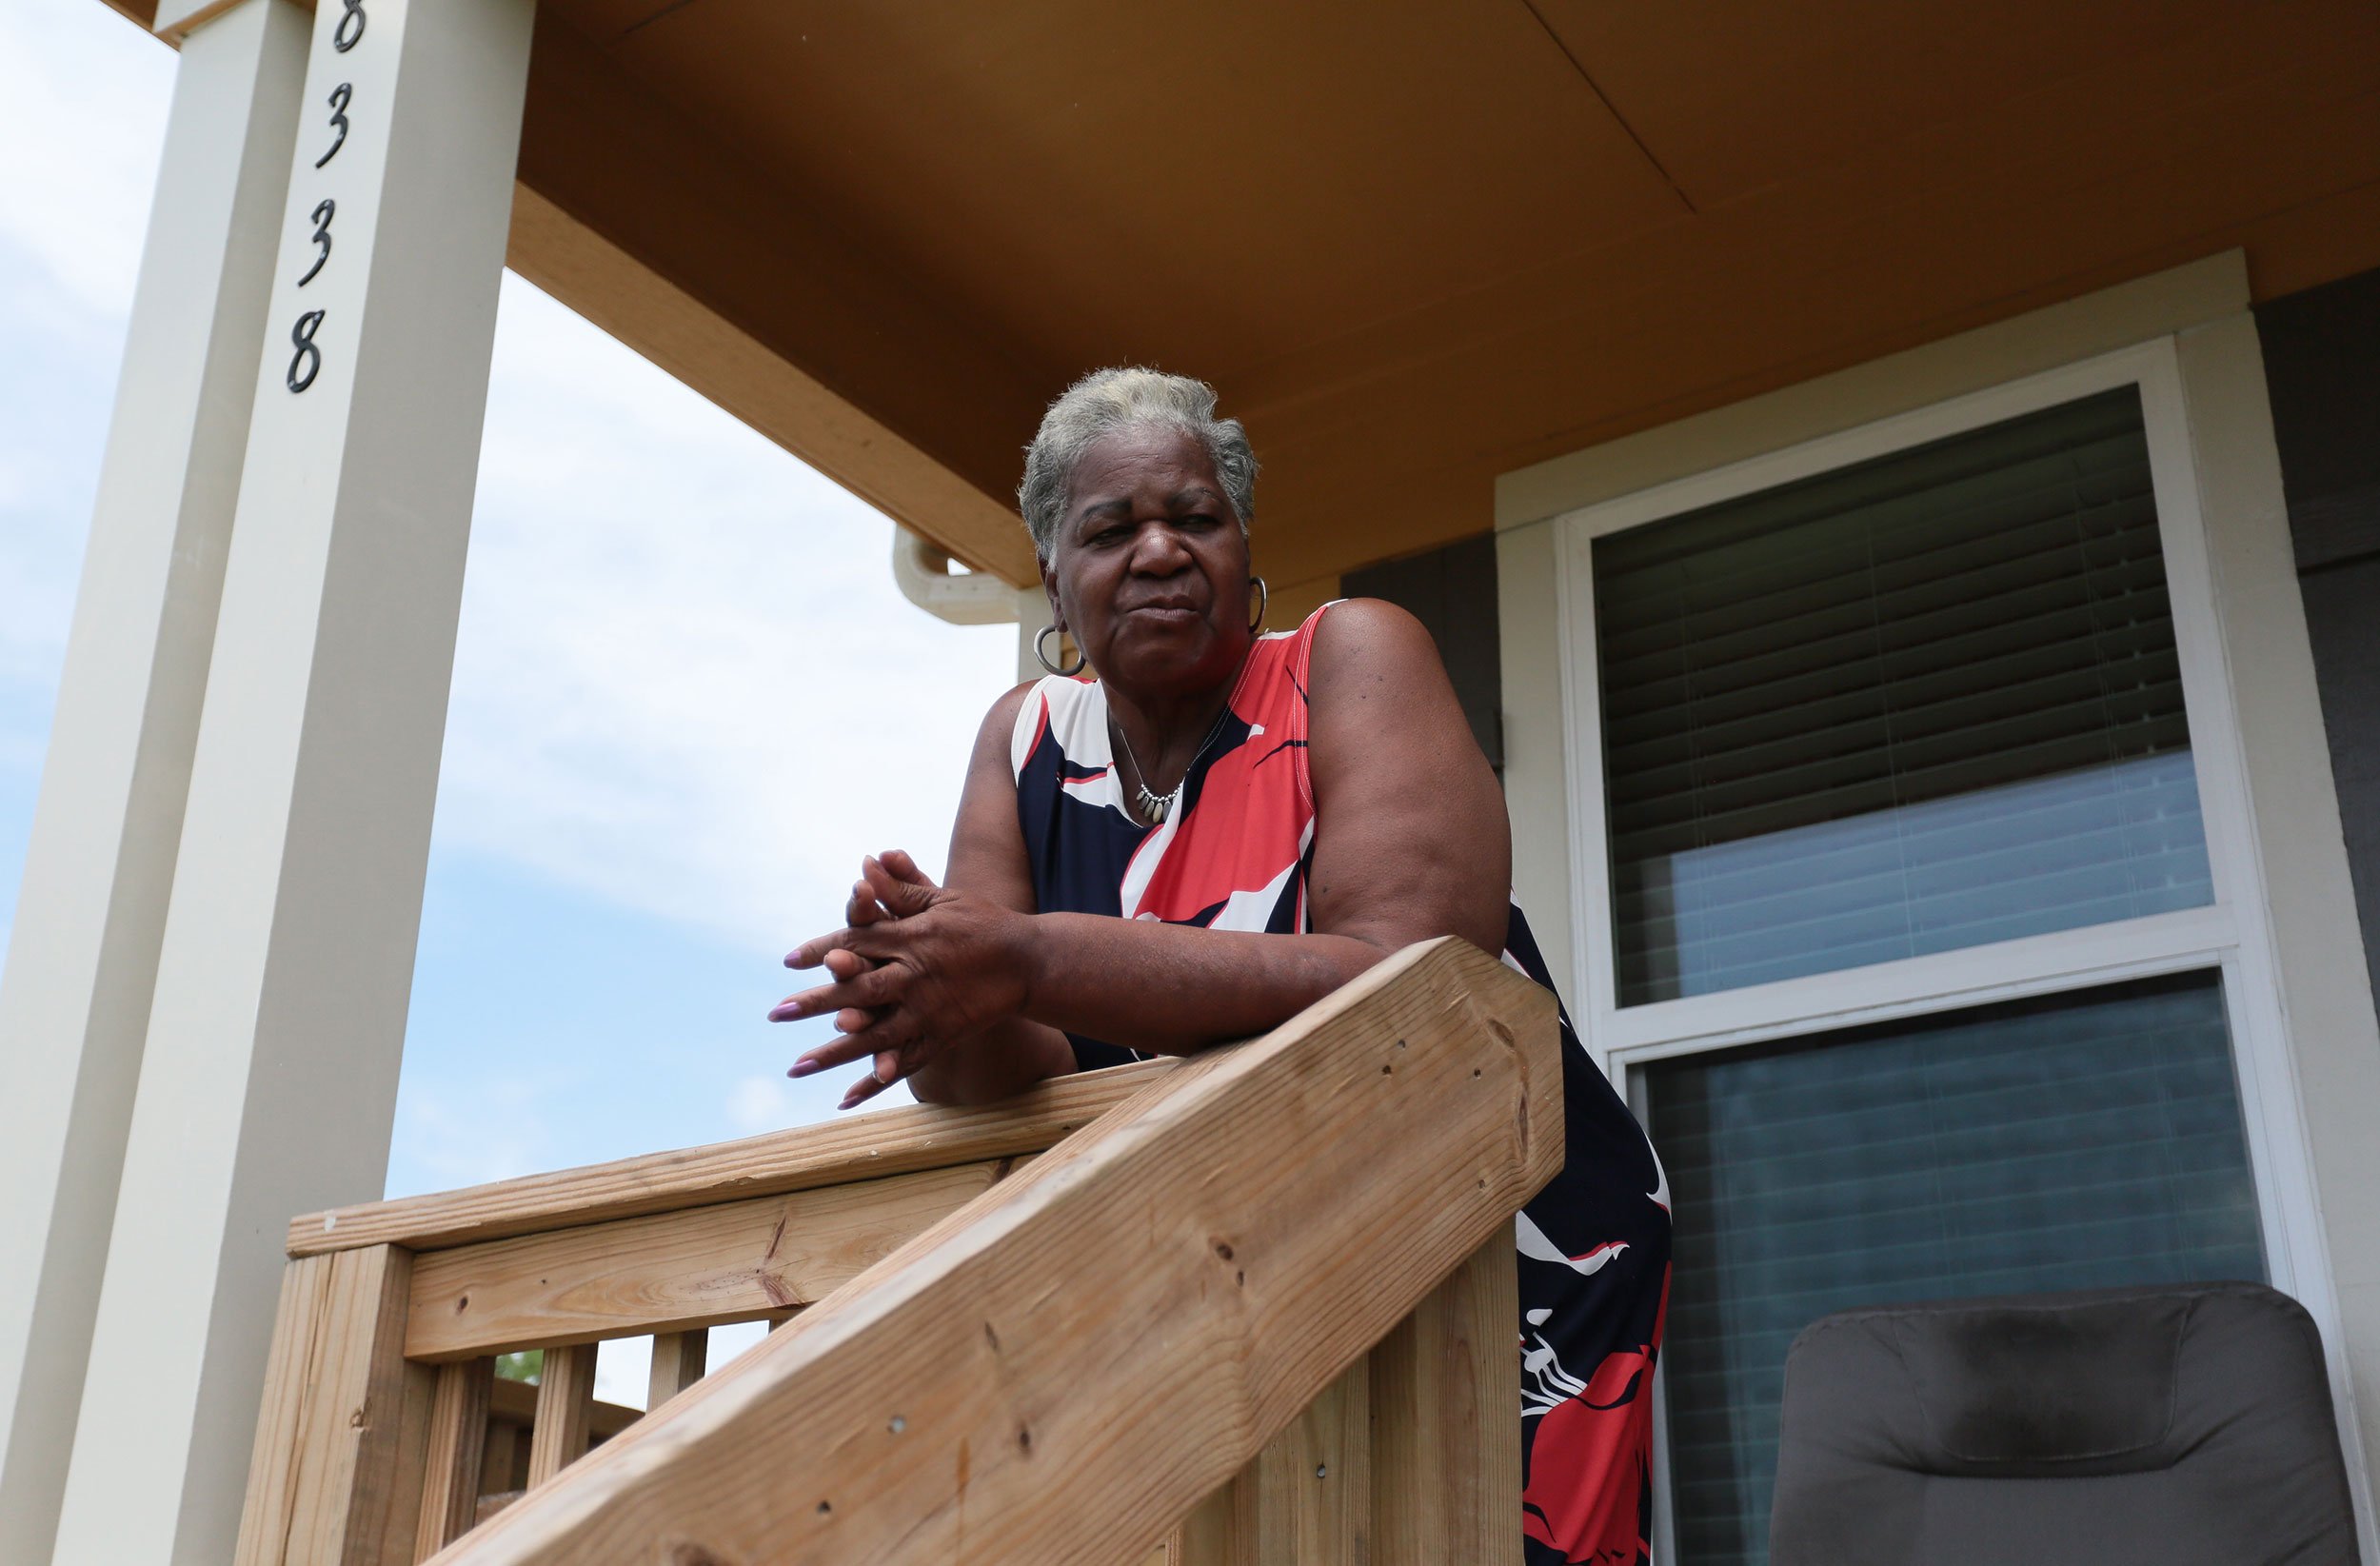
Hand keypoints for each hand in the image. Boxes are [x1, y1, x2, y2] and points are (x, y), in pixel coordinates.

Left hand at [770, 851, 1036, 1108]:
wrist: (1028, 961)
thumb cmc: (982, 923)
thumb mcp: (943, 898)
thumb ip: (902, 886)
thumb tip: (868, 861)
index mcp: (910, 938)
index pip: (856, 941)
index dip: (821, 950)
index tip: (790, 961)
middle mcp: (914, 976)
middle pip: (857, 990)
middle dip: (814, 1002)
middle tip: (777, 1013)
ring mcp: (928, 1010)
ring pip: (873, 1034)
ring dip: (833, 1052)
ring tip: (796, 1066)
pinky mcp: (942, 1035)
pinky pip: (904, 1063)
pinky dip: (875, 1082)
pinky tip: (844, 1099)